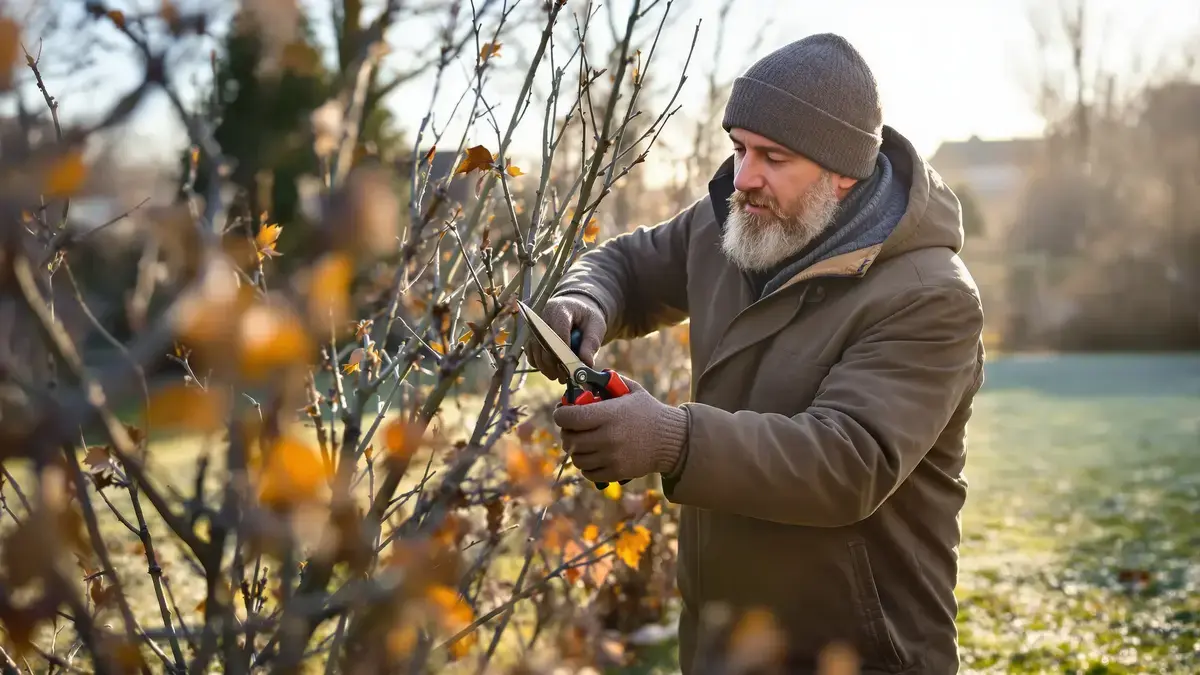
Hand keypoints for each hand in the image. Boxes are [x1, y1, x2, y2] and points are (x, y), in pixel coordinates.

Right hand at [526, 293, 606, 383]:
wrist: (576, 311)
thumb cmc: (587, 318)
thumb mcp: (596, 326)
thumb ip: (592, 343)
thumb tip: (587, 364)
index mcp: (560, 310)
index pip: (558, 334)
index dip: (564, 354)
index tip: (573, 370)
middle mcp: (543, 317)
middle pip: (543, 344)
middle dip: (554, 365)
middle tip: (566, 378)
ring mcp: (534, 328)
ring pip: (535, 352)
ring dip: (547, 368)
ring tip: (561, 377)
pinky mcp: (531, 338)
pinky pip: (531, 355)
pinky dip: (540, 365)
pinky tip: (552, 369)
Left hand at [552, 375, 689, 483]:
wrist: (671, 439)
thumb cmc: (649, 412)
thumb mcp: (631, 391)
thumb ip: (609, 382)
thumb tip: (587, 377)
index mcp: (609, 414)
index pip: (570, 417)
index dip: (560, 415)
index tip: (561, 413)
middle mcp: (608, 437)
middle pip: (570, 440)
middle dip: (566, 433)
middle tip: (570, 429)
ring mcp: (612, 457)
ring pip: (577, 458)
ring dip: (575, 451)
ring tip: (580, 444)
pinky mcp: (616, 472)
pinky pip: (588, 473)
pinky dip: (586, 466)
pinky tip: (591, 457)